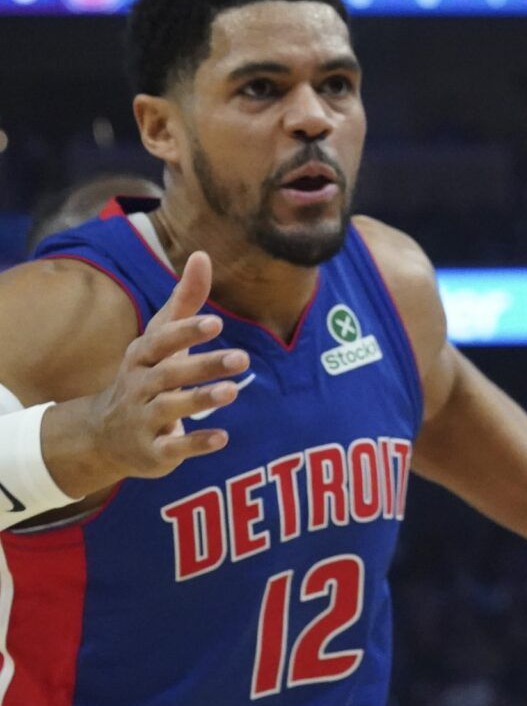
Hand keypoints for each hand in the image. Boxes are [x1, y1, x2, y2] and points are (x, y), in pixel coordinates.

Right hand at [48, 251, 246, 496]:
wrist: (103, 435)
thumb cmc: (145, 375)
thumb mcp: (160, 339)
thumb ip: (185, 301)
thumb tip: (202, 254)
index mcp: (142, 356)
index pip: (162, 341)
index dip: (186, 331)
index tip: (216, 322)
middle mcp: (139, 386)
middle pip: (170, 374)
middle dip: (204, 366)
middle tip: (243, 359)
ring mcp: (143, 419)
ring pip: (171, 408)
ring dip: (201, 400)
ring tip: (232, 392)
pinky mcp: (152, 451)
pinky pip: (173, 447)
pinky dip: (196, 443)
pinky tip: (223, 438)